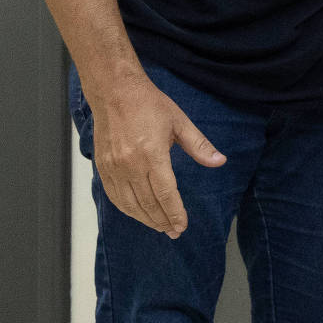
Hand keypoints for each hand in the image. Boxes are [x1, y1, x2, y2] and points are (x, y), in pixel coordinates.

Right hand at [89, 74, 226, 238]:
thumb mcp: (179, 122)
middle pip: (148, 203)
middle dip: (162, 221)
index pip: (166, 194)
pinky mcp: (102, 166)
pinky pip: (114, 196)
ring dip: (145, 219)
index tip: (182, 226)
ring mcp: (113, 167)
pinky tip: (138, 214)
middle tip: (173, 232)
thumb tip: (220, 162)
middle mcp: (130, 164)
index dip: (175, 213)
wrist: (114, 91)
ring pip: (130, 204)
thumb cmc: (148, 104)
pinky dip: (127, 209)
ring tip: (159, 227)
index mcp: (152, 153)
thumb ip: (199, 145)